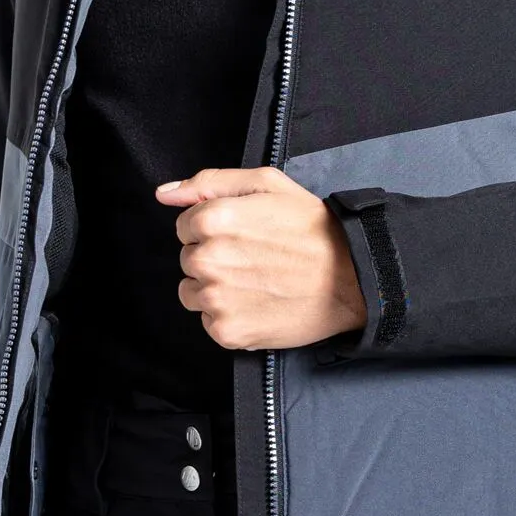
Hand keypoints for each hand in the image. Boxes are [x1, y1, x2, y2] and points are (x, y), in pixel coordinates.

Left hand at [155, 166, 366, 350]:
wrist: (352, 278)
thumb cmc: (311, 228)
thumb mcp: (267, 184)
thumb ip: (209, 182)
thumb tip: (164, 193)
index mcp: (212, 219)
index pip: (184, 226)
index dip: (213, 228)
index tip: (243, 234)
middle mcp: (207, 260)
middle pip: (188, 259)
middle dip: (214, 257)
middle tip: (254, 258)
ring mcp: (216, 300)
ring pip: (192, 292)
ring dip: (215, 289)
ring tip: (255, 282)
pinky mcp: (227, 332)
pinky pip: (209, 322)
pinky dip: (228, 316)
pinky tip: (257, 303)